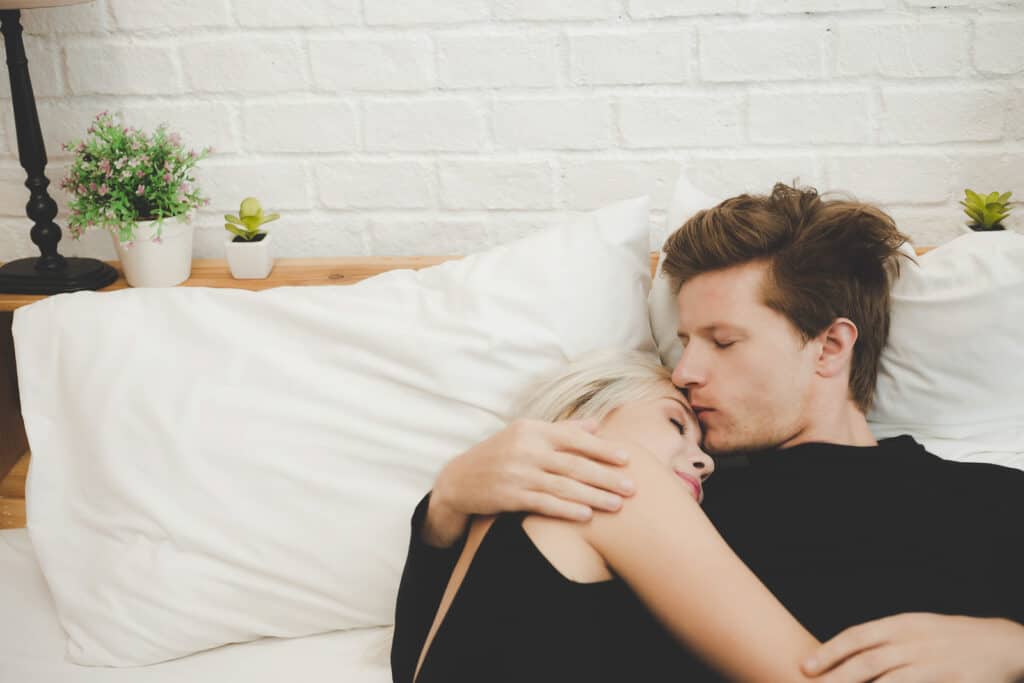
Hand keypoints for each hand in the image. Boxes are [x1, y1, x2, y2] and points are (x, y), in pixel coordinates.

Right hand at [423, 419, 636, 546]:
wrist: (459, 480)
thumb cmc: (500, 454)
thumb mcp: (526, 434)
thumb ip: (562, 429)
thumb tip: (597, 424)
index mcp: (532, 429)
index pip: (574, 437)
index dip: (603, 449)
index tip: (628, 458)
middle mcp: (525, 449)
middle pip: (574, 464)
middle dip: (606, 476)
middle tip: (632, 487)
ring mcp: (517, 473)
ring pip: (563, 486)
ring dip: (593, 496)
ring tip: (618, 505)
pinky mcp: (509, 496)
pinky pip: (544, 504)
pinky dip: (567, 509)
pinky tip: (587, 515)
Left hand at [802, 613, 1023, 682]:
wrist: (1000, 642)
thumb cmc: (947, 637)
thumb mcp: (914, 628)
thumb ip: (882, 640)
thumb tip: (843, 653)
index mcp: (902, 625)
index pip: (857, 636)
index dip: (829, 652)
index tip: (806, 667)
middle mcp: (914, 642)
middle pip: (868, 662)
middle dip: (837, 678)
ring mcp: (934, 663)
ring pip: (891, 682)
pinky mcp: (954, 682)